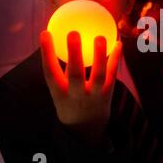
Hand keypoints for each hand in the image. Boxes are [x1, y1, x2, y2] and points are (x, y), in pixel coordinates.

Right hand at [40, 30, 121, 145]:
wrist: (85, 129)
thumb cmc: (69, 100)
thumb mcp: (60, 90)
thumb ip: (62, 70)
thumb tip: (62, 40)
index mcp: (58, 93)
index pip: (49, 71)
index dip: (46, 53)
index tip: (45, 33)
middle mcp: (76, 95)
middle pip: (75, 74)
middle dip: (74, 54)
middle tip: (73, 33)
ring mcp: (94, 95)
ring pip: (98, 75)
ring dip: (100, 55)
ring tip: (100, 37)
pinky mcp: (108, 94)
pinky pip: (112, 74)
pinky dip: (115, 59)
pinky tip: (118, 43)